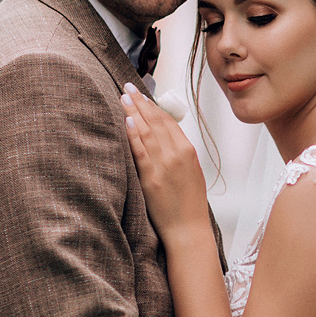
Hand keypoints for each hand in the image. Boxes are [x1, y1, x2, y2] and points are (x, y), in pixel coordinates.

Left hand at [121, 84, 209, 241]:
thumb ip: (178, 154)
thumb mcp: (191, 172)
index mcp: (188, 151)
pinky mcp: (151, 178)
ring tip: (123, 97)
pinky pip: (140, 151)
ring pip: (147, 131)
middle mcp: (177, 154)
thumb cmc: (190, 204)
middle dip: (140, 102)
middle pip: (156, 121)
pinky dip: (133, 134)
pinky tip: (126, 121)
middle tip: (128, 87)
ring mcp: (164, 165)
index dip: (153, 105)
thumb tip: (163, 138)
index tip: (142, 94)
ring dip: (133, 112)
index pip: (168, 121)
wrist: (188, 229)